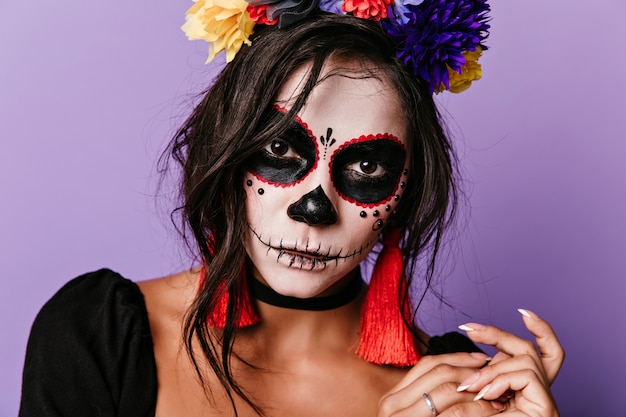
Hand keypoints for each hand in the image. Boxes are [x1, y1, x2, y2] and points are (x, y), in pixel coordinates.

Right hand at [378, 352, 504, 415]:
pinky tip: (493, 411)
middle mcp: (392, 405)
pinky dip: (477, 408)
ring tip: (498, 393)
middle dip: (471, 371)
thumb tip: (463, 374)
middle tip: (495, 374)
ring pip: (446, 390)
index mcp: (392, 397)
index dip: (457, 358)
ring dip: (477, 389)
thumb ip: (428, 400)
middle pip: (438, 372)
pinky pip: (454, 413)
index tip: (482, 358)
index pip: (428, 364)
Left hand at [456, 309, 564, 415]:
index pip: (545, 355)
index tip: (524, 312)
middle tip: (470, 330)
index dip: (541, 331)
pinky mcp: (546, 407)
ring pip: (526, 360)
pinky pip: (527, 375)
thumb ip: (483, 379)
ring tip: (472, 386)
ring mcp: (545, 400)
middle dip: (499, 335)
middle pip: (529, 350)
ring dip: (493, 369)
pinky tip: (487, 395)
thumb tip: (478, 360)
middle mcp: (539, 393)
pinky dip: (502, 381)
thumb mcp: (480, 397)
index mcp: (526, 390)